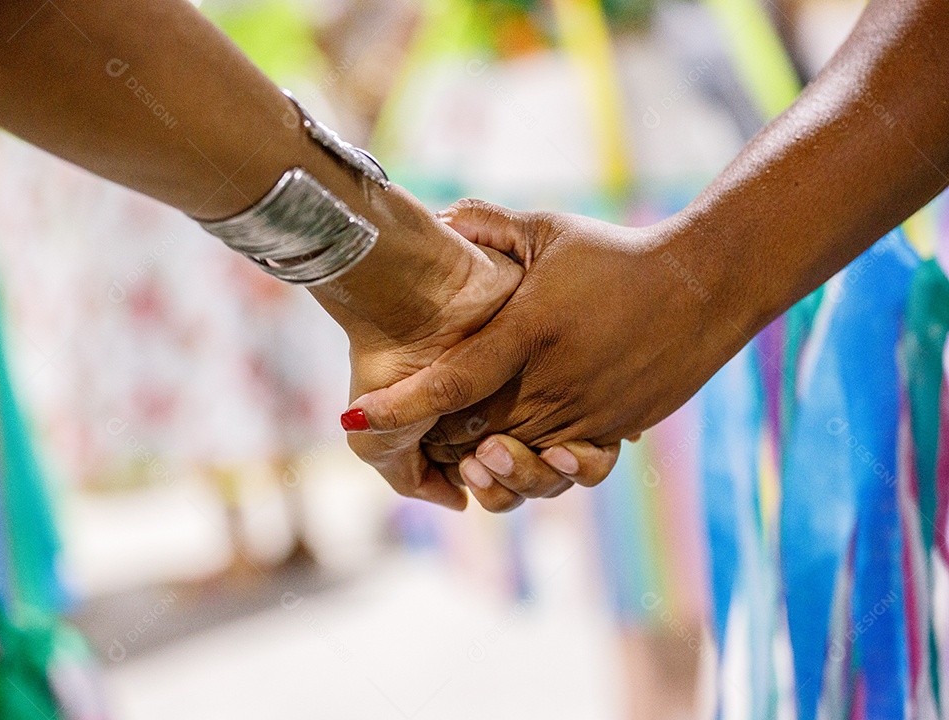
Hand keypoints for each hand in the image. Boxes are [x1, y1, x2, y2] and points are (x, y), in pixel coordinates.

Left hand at [344, 199, 748, 510]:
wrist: (704, 285)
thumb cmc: (617, 254)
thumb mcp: (550, 230)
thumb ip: (487, 224)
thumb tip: (434, 217)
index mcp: (526, 332)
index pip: (448, 382)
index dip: (397, 406)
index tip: (355, 418)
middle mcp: (551, 383)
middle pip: (475, 437)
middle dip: (439, 447)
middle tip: (420, 440)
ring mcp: (585, 413)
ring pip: (519, 464)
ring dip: (487, 468)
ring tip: (472, 458)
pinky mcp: (613, 430)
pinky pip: (565, 469)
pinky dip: (538, 469)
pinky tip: (523, 456)